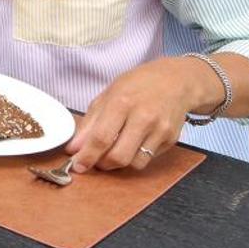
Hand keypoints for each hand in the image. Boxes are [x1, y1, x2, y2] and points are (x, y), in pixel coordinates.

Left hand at [64, 57, 215, 172]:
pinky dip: (136, 157)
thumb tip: (73, 148)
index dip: (87, 156)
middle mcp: (143, 117)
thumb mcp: (107, 96)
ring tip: (115, 150)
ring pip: (134, 163)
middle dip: (103, 164)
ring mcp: (160, 130)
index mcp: (122, 103)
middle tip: (96, 160)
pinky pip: (148, 159)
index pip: (101, 138)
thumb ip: (89, 123)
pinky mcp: (171, 139)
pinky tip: (133, 143)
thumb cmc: (137, 86)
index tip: (77, 166)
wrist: (175, 81)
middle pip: (119, 156)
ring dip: (120, 164)